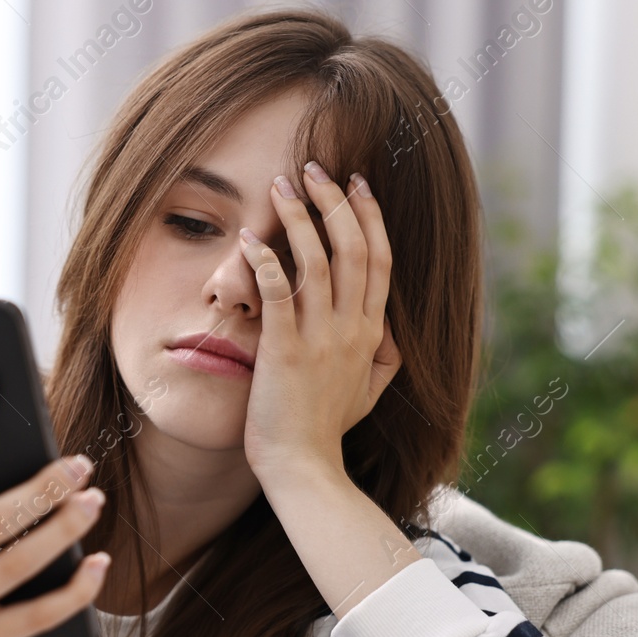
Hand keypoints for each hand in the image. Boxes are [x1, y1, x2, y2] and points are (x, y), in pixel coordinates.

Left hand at [239, 162, 400, 486]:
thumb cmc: (327, 431)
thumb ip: (383, 357)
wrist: (304, 468)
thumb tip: (388, 330)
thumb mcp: (369, 393)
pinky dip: (264, 259)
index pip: (380, 260)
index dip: (369, 217)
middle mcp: (352, 328)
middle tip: (316, 168)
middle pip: (353, 248)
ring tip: (282, 186)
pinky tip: (249, 236)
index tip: (357, 184)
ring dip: (300, 216)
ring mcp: (320, 338)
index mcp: (372, 333)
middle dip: (335, 202)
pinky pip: (278, 292)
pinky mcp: (285, 349)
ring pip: (317, 260)